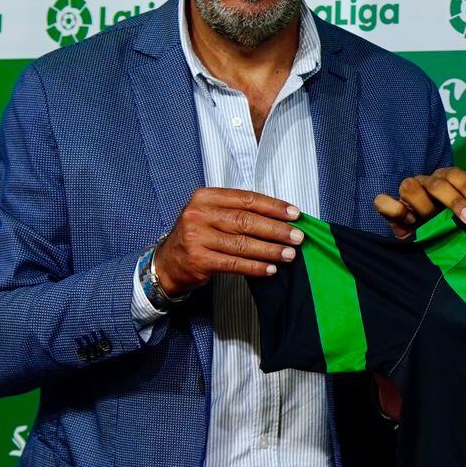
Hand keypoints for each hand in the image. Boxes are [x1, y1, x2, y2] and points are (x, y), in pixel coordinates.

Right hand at [153, 188, 301, 295]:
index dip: (273, 207)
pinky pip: (234, 264)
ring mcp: (197, 237)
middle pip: (246, 221)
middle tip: (297, 237)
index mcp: (205, 197)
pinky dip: (255, 267)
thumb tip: (280, 217)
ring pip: (242, 244)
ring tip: (289, 254)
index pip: (246, 199)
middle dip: (276, 230)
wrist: (168, 262)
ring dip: (270, 250)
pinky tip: (270, 269)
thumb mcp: (211, 215)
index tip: (295, 214)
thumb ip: (238, 211)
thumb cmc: (198, 236)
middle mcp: (199, 214)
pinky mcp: (198, 259)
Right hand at [375, 167, 465, 236]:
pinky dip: (394, 209)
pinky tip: (409, 221)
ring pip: (409, 187)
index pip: (454, 174)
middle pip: (436, 182)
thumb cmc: (448, 230)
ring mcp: (405, 196)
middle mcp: (424, 184)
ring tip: (433, 223)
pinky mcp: (389, 211)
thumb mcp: (462, 221)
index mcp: (443, 181)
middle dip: (454, 200)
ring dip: (424, 206)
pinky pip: (382, 201)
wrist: (425, 247)